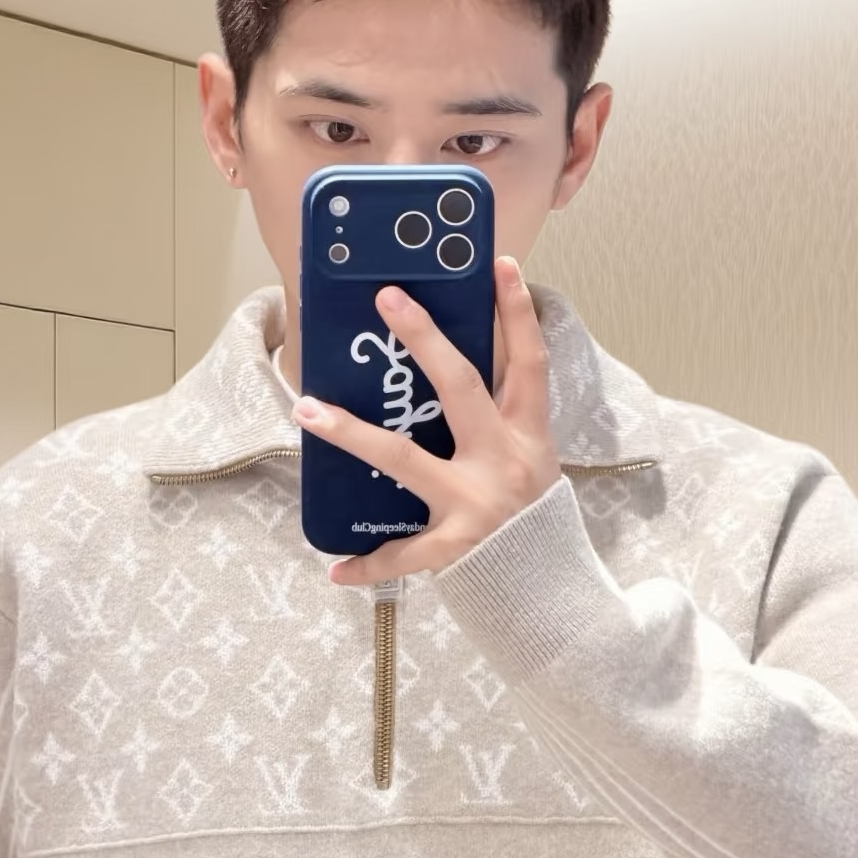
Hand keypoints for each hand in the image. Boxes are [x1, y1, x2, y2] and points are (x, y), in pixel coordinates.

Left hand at [289, 255, 561, 586]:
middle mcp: (503, 461)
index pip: (529, 363)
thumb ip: (498, 423)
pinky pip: (401, 553)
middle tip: (387, 298)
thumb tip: (447, 370)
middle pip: (462, 386)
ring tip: (306, 407)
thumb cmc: (530, 520)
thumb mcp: (529, 462)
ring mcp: (476, 503)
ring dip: (350, 431)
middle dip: (424, 339)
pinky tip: (335, 569)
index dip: (517, 313)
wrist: (551, 592)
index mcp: (528, 436)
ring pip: (403, 458)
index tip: (500, 265)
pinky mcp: (455, 547)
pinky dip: (366, 565)